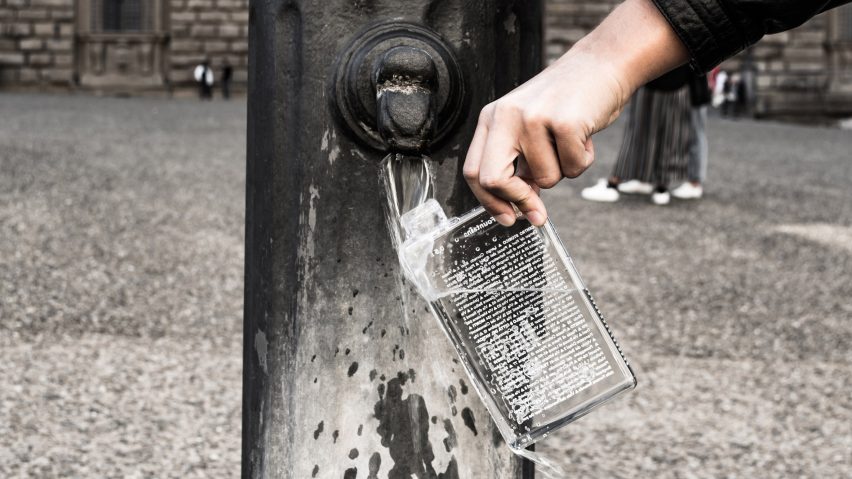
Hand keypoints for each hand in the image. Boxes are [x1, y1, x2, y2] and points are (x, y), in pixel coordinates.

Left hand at [463, 0, 687, 225]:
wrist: (601, 65)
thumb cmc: (565, 102)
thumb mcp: (528, 127)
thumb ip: (517, 163)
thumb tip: (519, 207)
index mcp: (492, 118)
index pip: (473, 171)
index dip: (489, 202)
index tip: (507, 218)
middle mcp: (506, 116)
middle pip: (493, 179)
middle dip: (518, 201)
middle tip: (537, 214)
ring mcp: (534, 118)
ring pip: (545, 179)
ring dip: (563, 170)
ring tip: (570, 142)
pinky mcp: (565, 122)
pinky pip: (572, 168)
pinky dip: (583, 160)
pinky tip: (584, 136)